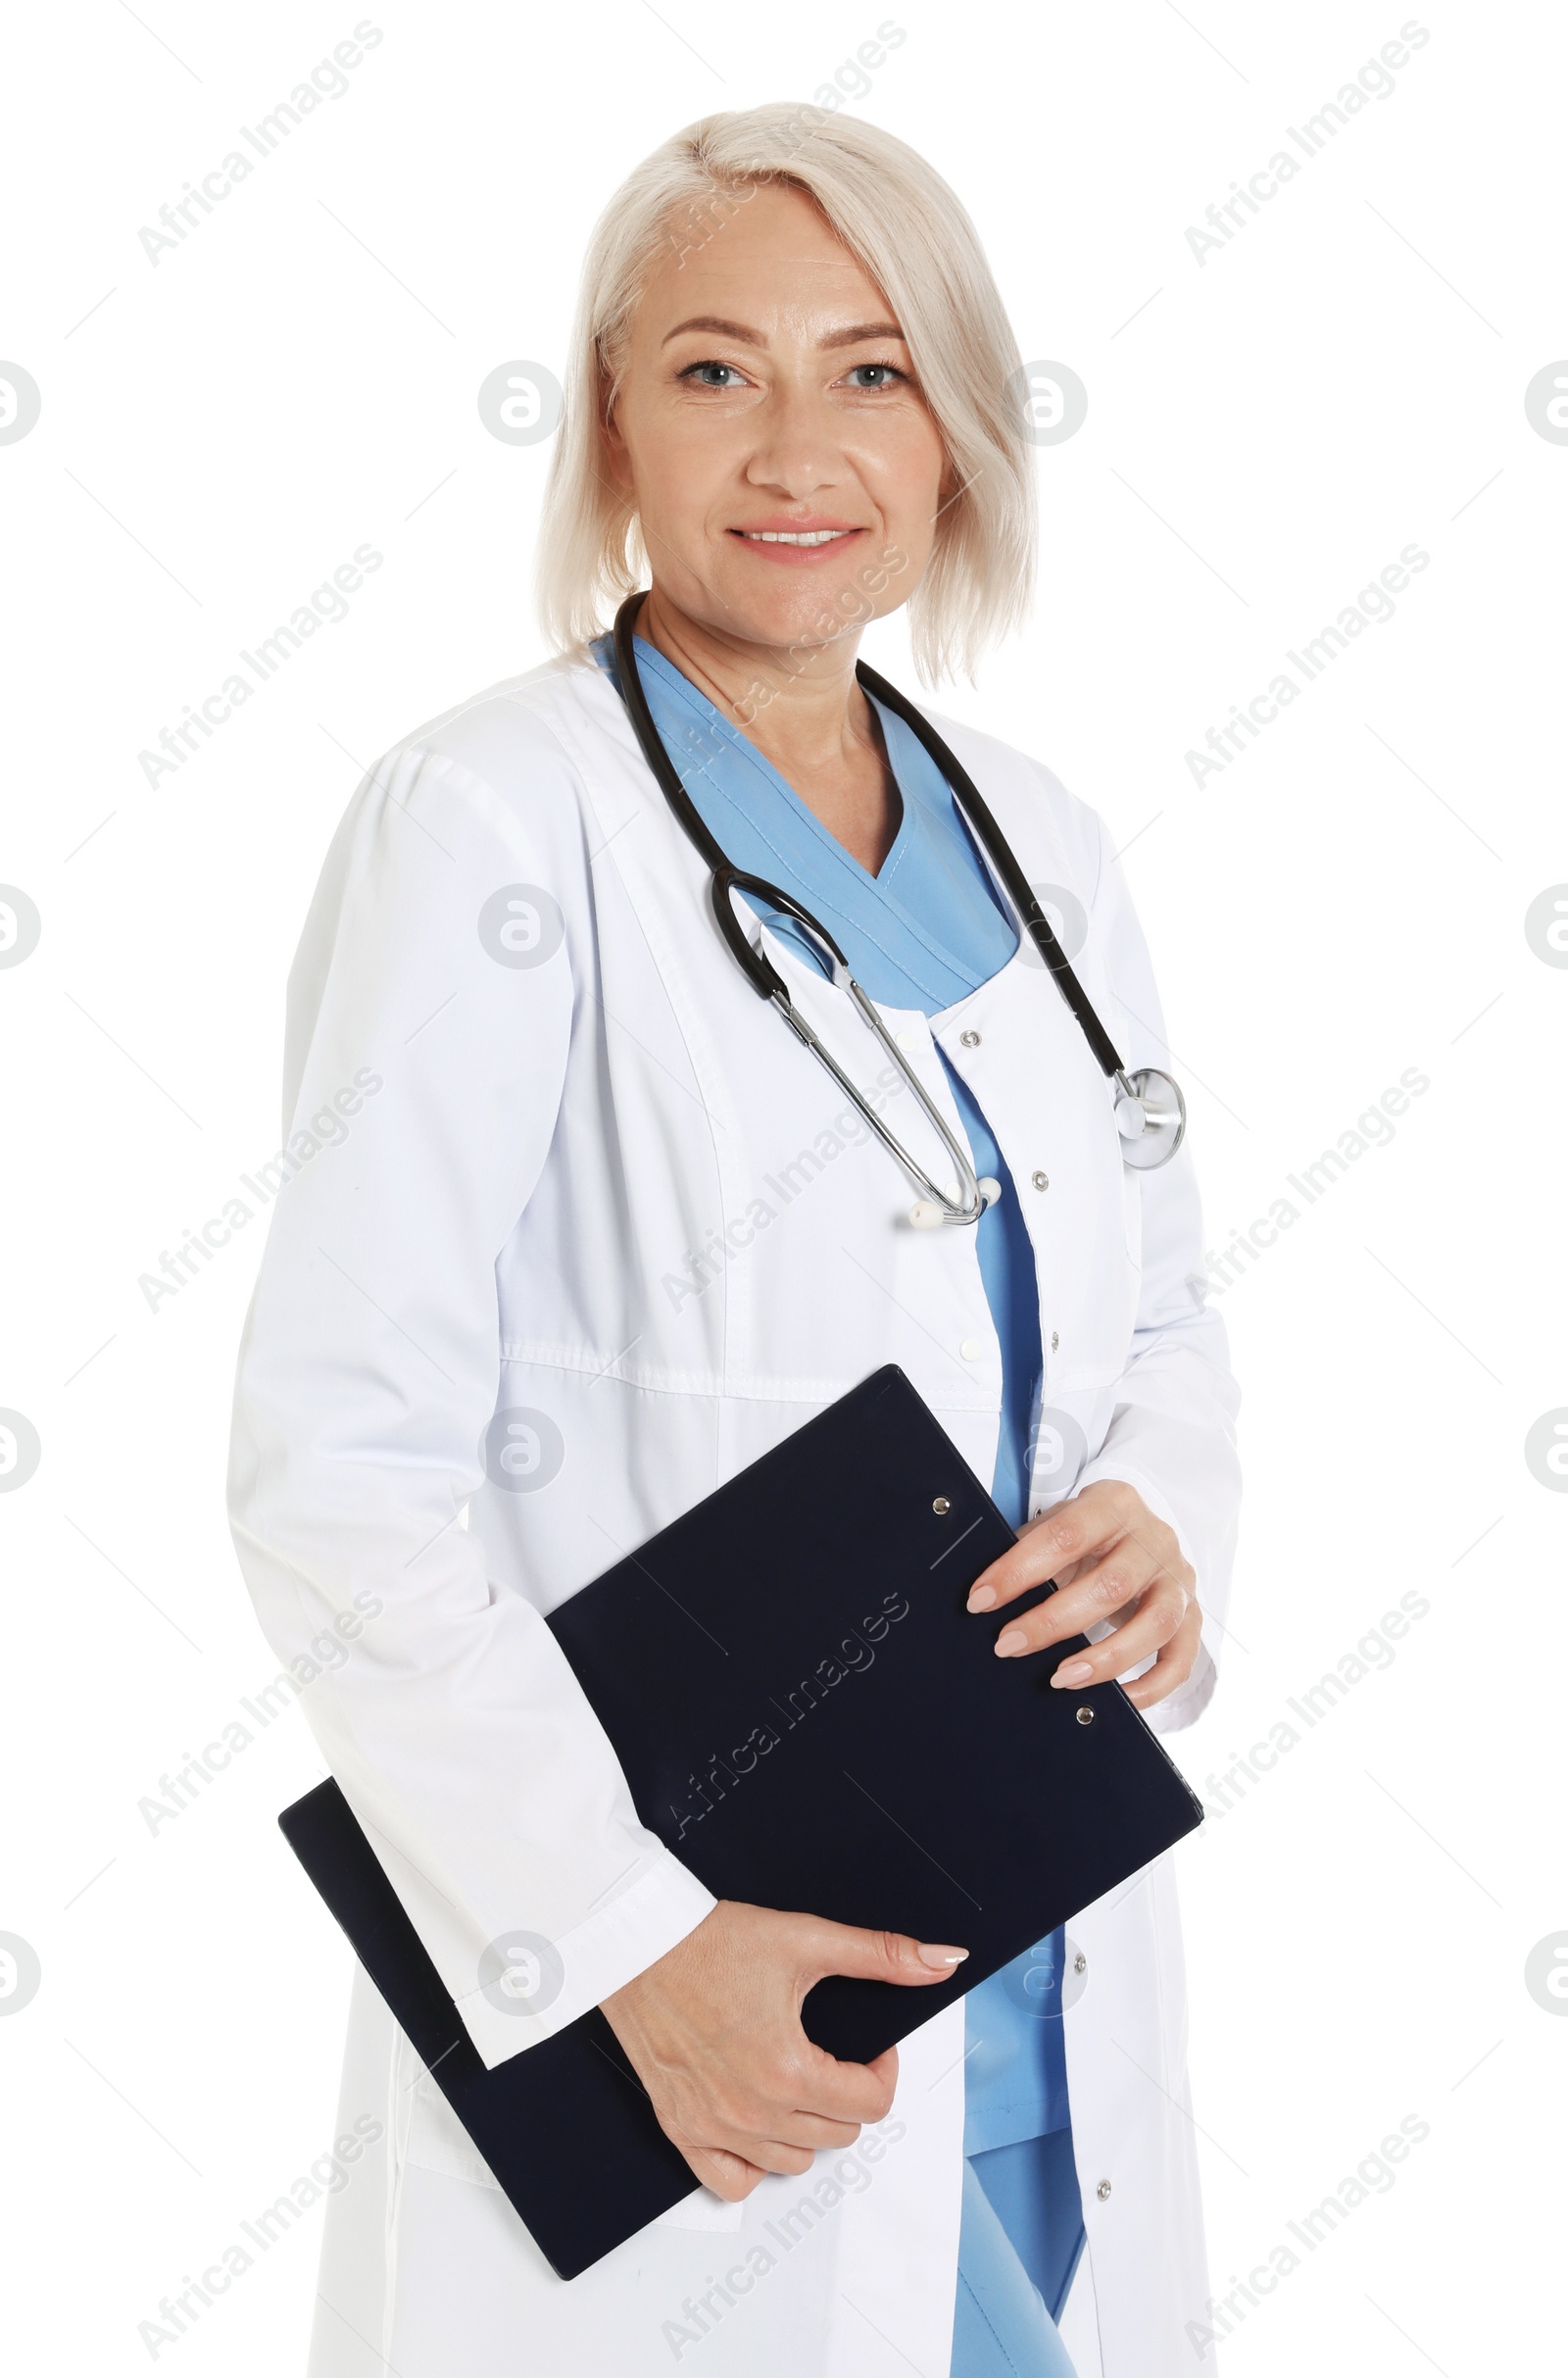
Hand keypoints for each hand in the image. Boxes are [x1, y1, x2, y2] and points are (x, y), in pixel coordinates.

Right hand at [599, 1900, 966, 2200]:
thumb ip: (882, 1955)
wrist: (636, 1944)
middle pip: (838, 2135)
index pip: (871, 2105)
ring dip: (807, 2128)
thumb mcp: (806, 1940)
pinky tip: (758, 2119)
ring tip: (797, 2079)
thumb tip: (943, 1960)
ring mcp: (714, 2127)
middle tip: (833, 2055)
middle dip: (848, 2095)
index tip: (871, 2047)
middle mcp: (753, 2110)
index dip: (882, 2071)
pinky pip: (732, 2183)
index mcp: (788, 2069)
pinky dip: (753, 2164)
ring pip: (793, 2163)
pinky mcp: (681, 2130)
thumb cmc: (708, 1941)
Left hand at [965, 1478, 1199, 1711]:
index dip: (1019, 1570)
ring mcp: (1178, 1579)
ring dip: (1104, 1659)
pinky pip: (1181, 1659)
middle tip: (1008, 1644)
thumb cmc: (1088, 1533)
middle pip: (1110, 1586)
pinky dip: (1151, 1687)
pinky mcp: (1192, 1616)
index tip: (981, 1600)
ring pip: (1154, 1624)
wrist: (1140, 1530)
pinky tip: (1118, 1699)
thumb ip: (1029, 1551)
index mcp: (1114, 1504)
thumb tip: (981, 1597)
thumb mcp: (1059, 1523)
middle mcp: (1154, 1539)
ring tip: (1059, 1679)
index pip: (1065, 1535)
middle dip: (1051, 1622)